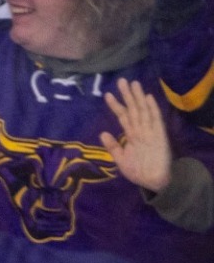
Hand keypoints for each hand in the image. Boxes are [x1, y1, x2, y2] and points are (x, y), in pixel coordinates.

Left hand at [102, 78, 173, 192]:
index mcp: (131, 135)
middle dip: (127, 95)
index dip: (116, 105)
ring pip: (143, 111)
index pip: (123, 116)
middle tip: (121, 80)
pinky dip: (152, 109)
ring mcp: (150, 131)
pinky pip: (155, 120)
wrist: (153, 181)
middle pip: (133, 109)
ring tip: (133, 83)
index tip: (107, 95)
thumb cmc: (138, 171)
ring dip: (138, 97)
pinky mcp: (159, 135)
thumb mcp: (120, 159)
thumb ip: (112, 146)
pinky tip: (148, 98)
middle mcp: (140, 130)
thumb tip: (102, 133)